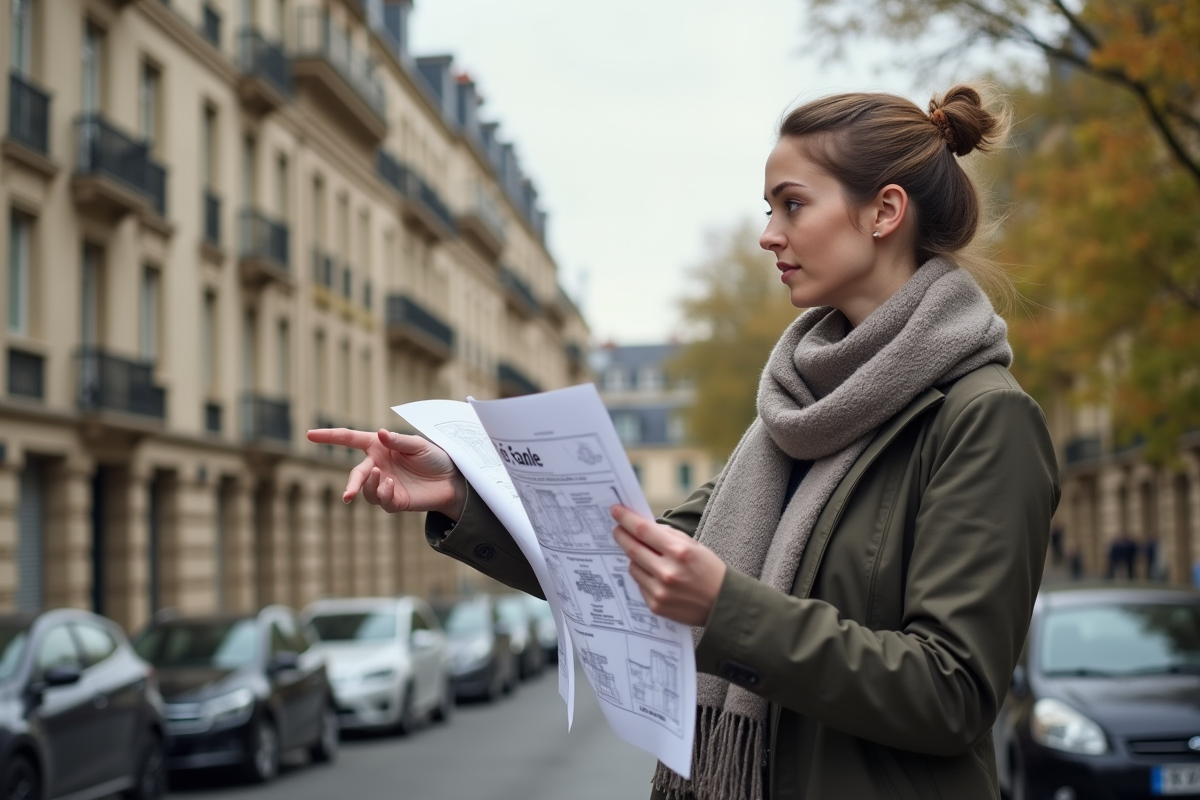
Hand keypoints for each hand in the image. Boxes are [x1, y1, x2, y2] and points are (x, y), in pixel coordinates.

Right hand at [306, 428, 466, 518]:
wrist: (452, 480)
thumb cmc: (435, 457)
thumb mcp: (419, 445)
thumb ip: (399, 441)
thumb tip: (381, 434)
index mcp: (379, 446)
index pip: (350, 439)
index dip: (330, 437)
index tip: (309, 434)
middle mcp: (378, 465)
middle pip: (356, 474)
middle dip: (350, 484)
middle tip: (347, 495)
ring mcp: (384, 484)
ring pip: (366, 490)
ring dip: (370, 486)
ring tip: (382, 476)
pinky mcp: (394, 500)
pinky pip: (381, 500)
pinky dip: (384, 493)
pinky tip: (393, 485)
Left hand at [610, 505, 726, 626]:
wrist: (723, 604)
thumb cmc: (710, 571)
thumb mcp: (694, 546)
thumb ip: (668, 536)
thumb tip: (643, 526)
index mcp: (679, 552)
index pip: (643, 531)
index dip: (626, 519)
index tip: (616, 511)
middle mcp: (667, 572)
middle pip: (633, 549)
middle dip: (622, 536)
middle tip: (616, 528)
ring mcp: (660, 591)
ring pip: (633, 567)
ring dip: (634, 558)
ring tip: (644, 555)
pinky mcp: (656, 606)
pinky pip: (640, 584)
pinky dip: (643, 575)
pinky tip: (654, 574)